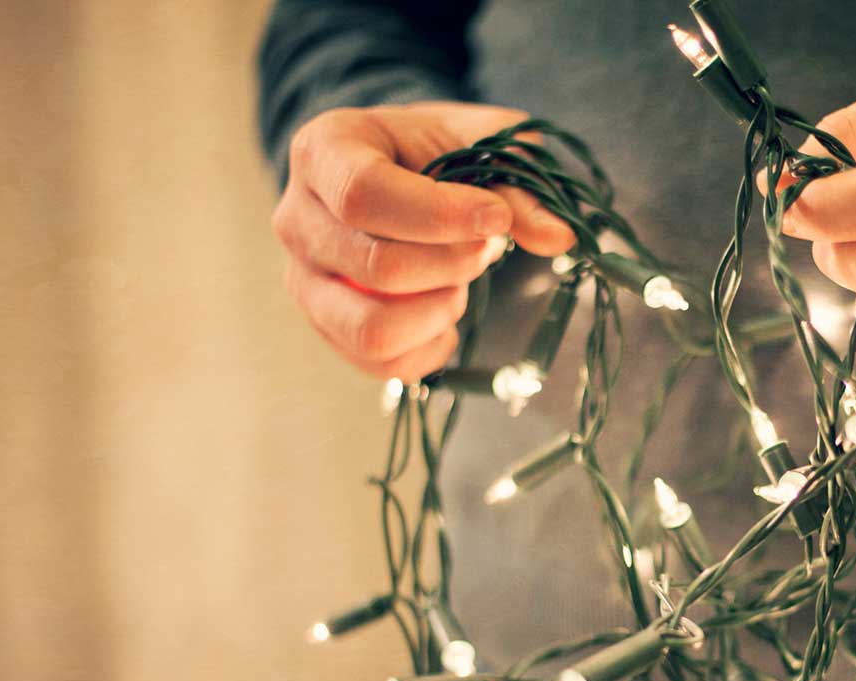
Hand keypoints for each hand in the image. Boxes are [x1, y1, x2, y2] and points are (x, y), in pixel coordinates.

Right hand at [271, 101, 575, 380]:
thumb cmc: (437, 149)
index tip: (496, 219)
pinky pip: (380, 363)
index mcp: (324, 151)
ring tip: (458, 281)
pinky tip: (448, 315)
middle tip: (484, 246)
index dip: (440, 216)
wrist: (399, 169)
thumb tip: (559, 238)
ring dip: (439, 310)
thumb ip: (518, 185)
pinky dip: (431, 347)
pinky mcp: (327, 327)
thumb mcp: (482, 142)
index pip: (365, 195)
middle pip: (377, 267)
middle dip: (454, 263)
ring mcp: (304, 280)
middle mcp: (296, 218)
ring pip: (372, 329)